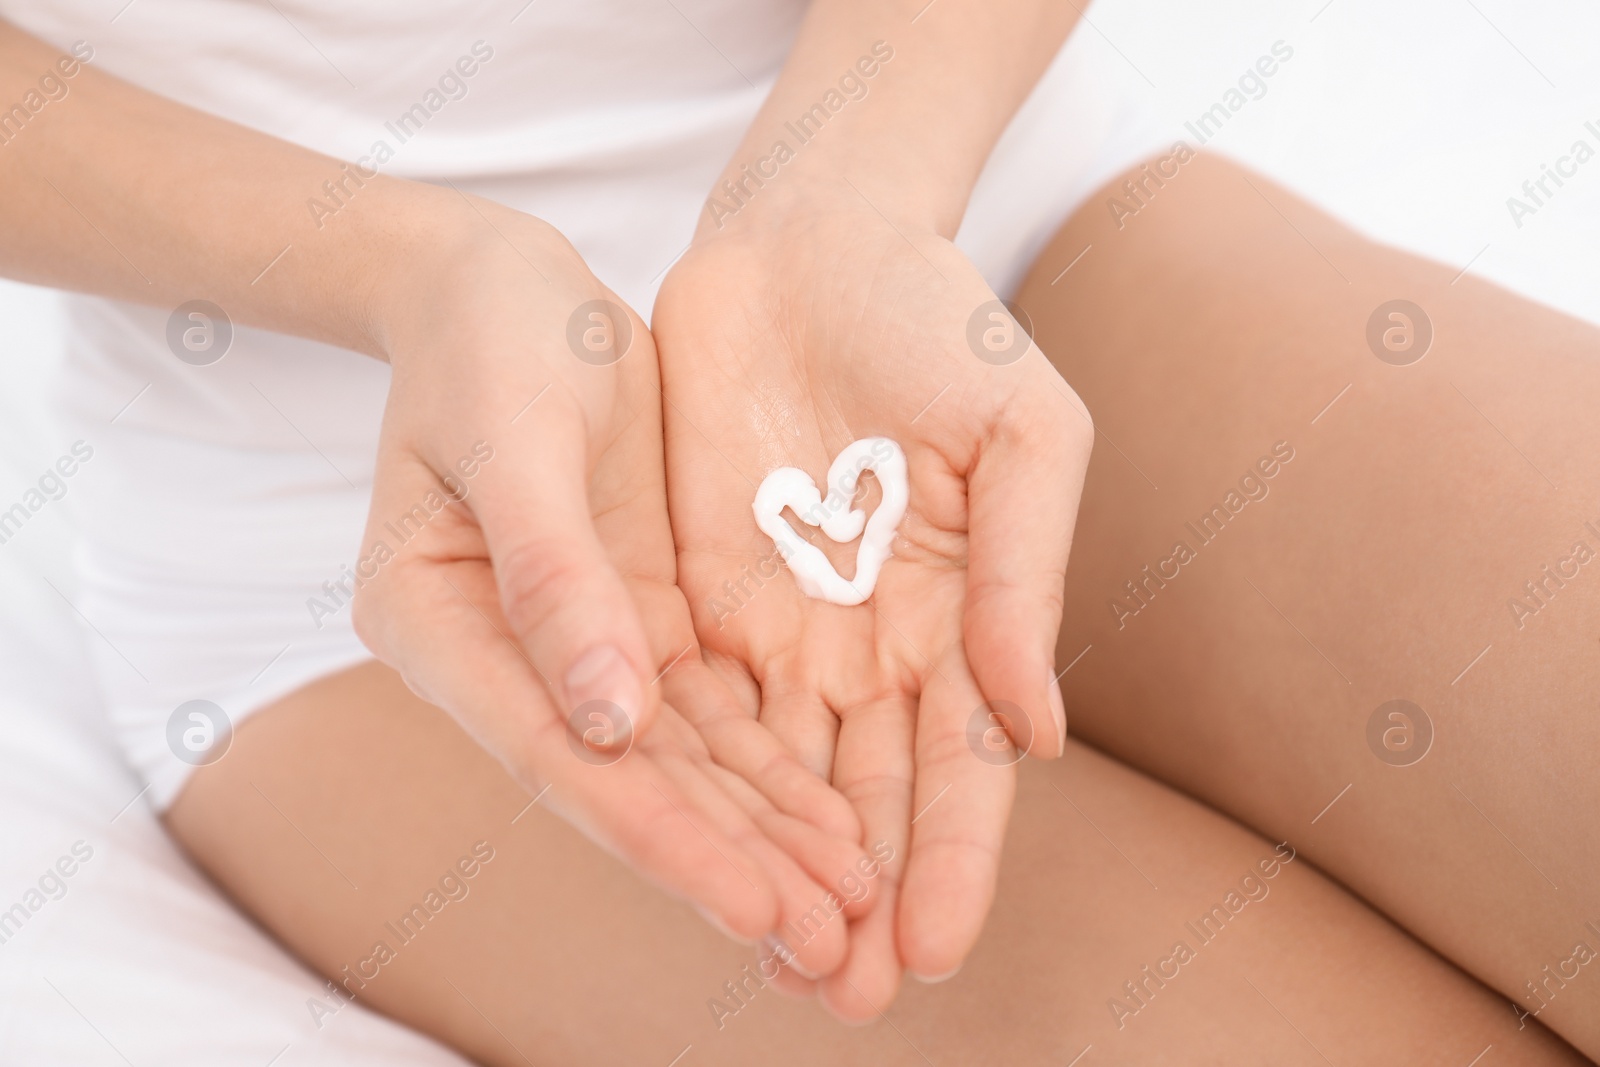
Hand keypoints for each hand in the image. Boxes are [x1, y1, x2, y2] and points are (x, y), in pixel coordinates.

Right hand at [350, 197, 868, 966]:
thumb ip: (552, 578)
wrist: (503, 283)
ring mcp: (578, 646)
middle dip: (734, 866)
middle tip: (835, 947)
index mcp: (437, 623)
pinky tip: (840, 819)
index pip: (562, 756)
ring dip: (766, 836)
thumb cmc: (487, 338)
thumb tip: (605, 726)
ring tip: (855, 905)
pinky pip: (713, 710)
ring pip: (682, 762)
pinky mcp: (639, 618)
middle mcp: (506, 660)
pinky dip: (773, 766)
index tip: (756, 907)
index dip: (663, 838)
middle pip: (630, 784)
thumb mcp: (515, 436)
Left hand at [654, 193, 1093, 1017]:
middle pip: (870, 797)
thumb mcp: (1024, 434)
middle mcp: (875, 643)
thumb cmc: (941, 322)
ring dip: (781, 868)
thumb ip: (1029, 579)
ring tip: (780, 962)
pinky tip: (695, 852)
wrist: (812, 239)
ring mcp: (784, 625)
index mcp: (966, 615)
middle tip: (851, 998)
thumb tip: (1038, 734)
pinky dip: (700, 784)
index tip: (936, 948)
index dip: (955, 858)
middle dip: (865, 897)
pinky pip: (694, 706)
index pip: (964, 766)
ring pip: (782, 775)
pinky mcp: (697, 593)